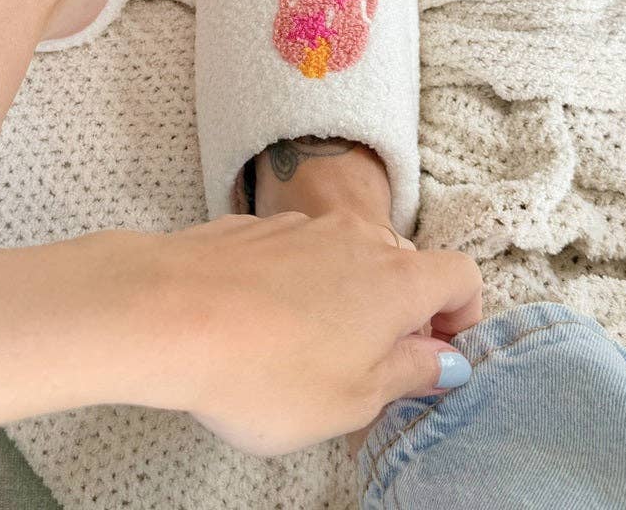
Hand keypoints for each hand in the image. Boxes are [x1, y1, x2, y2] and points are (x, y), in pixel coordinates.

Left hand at [123, 212, 481, 455]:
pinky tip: (258, 323)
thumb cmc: (264, 369)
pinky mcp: (252, 228)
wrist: (164, 313)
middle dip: (399, 312)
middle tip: (369, 365)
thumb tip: (443, 359)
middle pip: (402, 264)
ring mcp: (299, 225)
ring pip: (344, 257)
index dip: (460, 317)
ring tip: (305, 350)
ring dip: (343, 297)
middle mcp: (354, 237)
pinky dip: (294, 283)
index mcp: (395, 278)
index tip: (434, 356)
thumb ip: (408, 374)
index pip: (461, 276)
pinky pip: (294, 253)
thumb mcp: (352, 399)